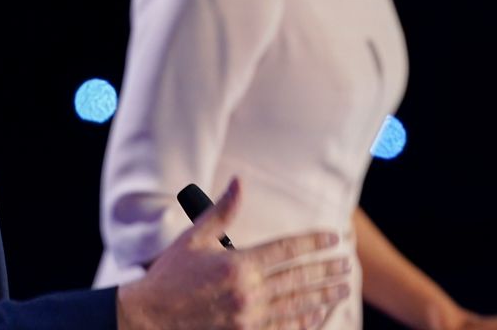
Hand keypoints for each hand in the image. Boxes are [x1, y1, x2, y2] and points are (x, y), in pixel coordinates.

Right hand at [116, 177, 350, 329]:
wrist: (148, 319)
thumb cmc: (169, 276)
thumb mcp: (194, 238)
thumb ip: (222, 211)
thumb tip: (239, 182)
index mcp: (238, 264)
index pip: (287, 250)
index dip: (314, 242)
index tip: (334, 237)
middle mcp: (248, 293)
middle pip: (299, 278)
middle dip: (327, 270)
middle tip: (348, 263)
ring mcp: (249, 319)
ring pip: (297, 305)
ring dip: (323, 296)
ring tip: (342, 288)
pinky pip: (284, 329)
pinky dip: (304, 322)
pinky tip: (318, 315)